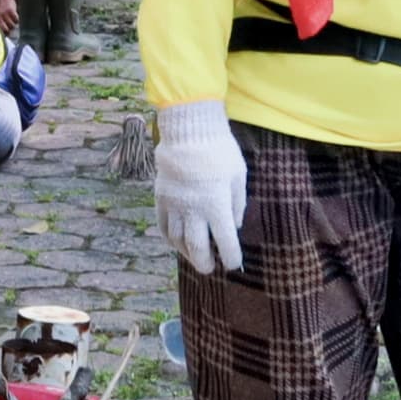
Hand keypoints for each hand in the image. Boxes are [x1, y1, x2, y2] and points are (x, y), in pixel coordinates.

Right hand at [155, 100, 248, 276]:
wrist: (188, 131)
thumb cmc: (219, 151)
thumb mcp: (238, 176)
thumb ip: (237, 204)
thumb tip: (233, 226)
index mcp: (217, 206)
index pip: (225, 243)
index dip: (231, 258)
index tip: (234, 264)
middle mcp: (194, 210)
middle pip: (198, 249)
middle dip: (205, 263)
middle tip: (210, 268)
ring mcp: (175, 206)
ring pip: (178, 241)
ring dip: (187, 254)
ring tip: (195, 258)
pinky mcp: (161, 198)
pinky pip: (164, 226)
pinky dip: (171, 239)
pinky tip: (176, 243)